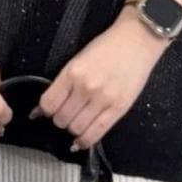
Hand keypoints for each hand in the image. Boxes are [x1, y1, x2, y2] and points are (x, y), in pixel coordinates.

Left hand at [29, 13, 170, 152]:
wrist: (138, 40)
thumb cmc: (107, 47)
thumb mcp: (78, 60)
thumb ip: (62, 84)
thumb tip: (43, 109)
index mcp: (72, 73)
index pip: (48, 104)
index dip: (44, 111)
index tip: (47, 111)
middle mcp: (86, 88)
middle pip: (61, 119)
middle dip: (60, 120)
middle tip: (66, 114)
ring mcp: (103, 100)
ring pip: (76, 129)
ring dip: (73, 129)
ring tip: (77, 121)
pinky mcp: (119, 109)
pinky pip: (96, 134)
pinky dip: (84, 141)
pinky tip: (80, 141)